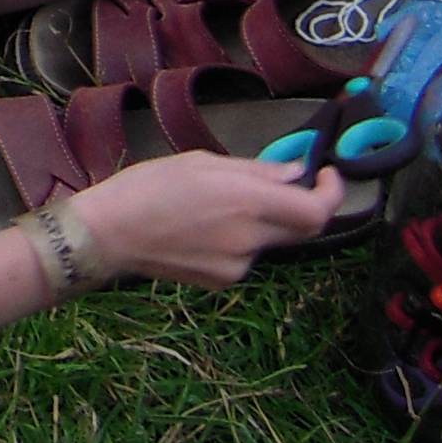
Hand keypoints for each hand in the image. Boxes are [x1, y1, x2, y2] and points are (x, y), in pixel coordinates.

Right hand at [68, 156, 345, 286]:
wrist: (109, 234)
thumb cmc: (148, 186)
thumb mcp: (200, 161)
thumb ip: (255, 170)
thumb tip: (295, 173)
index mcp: (247, 201)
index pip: (316, 210)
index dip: (332, 194)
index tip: (326, 174)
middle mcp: (250, 238)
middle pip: (301, 227)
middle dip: (296, 204)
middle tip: (275, 184)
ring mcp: (239, 264)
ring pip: (269, 239)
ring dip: (260, 221)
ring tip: (214, 206)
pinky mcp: (224, 280)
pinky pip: (247, 255)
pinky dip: (238, 239)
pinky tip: (201, 228)